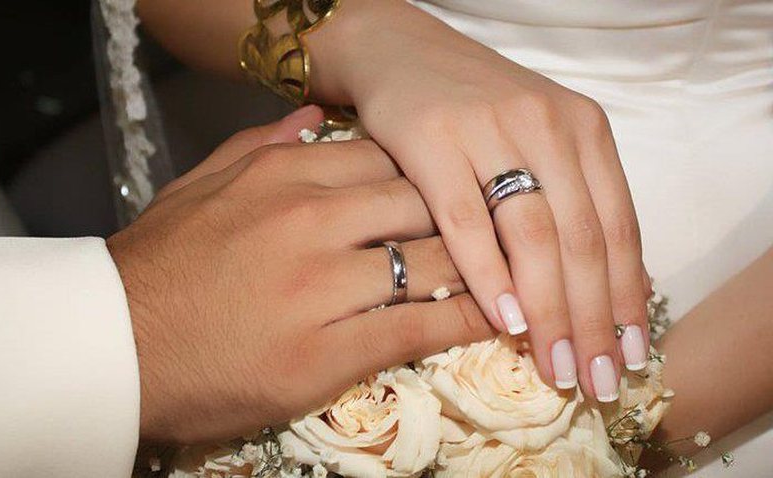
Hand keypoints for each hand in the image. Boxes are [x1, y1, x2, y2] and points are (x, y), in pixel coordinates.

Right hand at [107, 107, 492, 443]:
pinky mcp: (328, 352)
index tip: (453, 189)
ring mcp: (322, 286)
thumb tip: (316, 115)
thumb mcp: (200, 185)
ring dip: (478, 267)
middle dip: (462, 216)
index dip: (428, 174)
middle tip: (495, 229)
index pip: (385, 159)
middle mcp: (310, 220)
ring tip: (509, 271)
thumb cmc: (158, 265)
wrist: (113, 345)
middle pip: (420, 204)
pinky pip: (416, 326)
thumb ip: (262, 145)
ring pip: (429, 261)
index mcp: (282, 176)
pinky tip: (495, 316)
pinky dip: (464, 318)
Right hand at [308, 0, 651, 400]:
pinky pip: (467, 220)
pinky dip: (489, 274)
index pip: (619, 226)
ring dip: (550, 310)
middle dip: (595, 320)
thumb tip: (603, 290)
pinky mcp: (432, 141)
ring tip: (557, 366)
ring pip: (533, 235)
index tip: (630, 354)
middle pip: (583, 240)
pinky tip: (504, 320)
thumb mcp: (538, 138)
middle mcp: (547, 125)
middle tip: (596, 379)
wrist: (402, 52)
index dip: (628, 297)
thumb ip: (571, 199)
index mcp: (584, 129)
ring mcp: (489, 130)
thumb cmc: (474, 107)